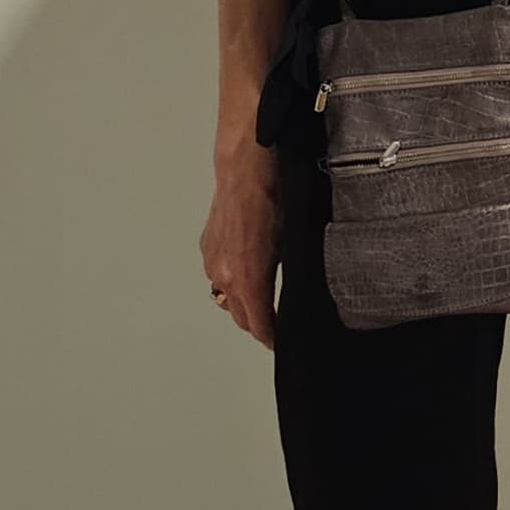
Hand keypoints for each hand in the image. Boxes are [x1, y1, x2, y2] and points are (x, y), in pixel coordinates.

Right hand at [200, 142, 280, 349]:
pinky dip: (231, 280)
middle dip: (258, 323)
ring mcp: (213, 262)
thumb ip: (291, 270)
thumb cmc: (274, 196)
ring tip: (263, 300)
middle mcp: (225, 276)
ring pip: (226, 297)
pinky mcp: (208, 247)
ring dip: (242, 303)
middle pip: (240, 316)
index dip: (271, 338)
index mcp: (247, 279)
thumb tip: (301, 286)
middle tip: (277, 324)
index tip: (282, 343)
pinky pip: (218, 276)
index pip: (258, 323)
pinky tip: (247, 270)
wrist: (244, 166)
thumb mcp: (292, 237)